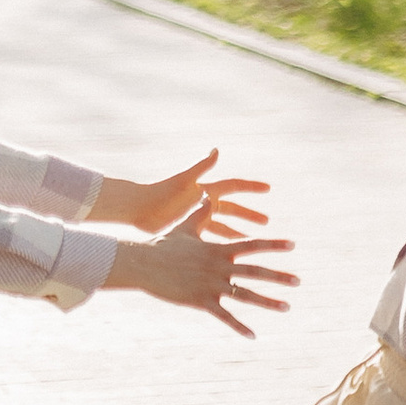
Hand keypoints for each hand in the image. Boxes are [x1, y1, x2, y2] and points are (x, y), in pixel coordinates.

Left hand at [94, 146, 272, 239]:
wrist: (137, 209)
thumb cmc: (159, 193)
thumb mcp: (183, 181)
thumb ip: (201, 167)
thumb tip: (217, 150)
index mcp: (204, 189)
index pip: (233, 186)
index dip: (250, 187)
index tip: (268, 189)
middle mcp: (202, 202)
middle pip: (231, 209)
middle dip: (248, 214)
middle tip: (266, 222)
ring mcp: (196, 217)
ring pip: (222, 226)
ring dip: (237, 232)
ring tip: (252, 241)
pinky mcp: (188, 230)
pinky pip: (209, 238)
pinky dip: (219, 245)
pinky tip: (230, 254)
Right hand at [104, 191, 299, 338]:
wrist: (144, 263)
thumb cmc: (164, 245)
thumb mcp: (186, 228)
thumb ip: (201, 214)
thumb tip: (207, 195)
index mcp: (219, 249)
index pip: (253, 246)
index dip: (274, 245)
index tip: (293, 245)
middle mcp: (219, 267)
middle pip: (255, 272)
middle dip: (279, 277)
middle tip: (298, 281)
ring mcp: (211, 285)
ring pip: (245, 295)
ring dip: (268, 302)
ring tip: (287, 307)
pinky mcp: (201, 301)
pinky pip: (225, 316)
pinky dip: (240, 326)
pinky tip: (253, 335)